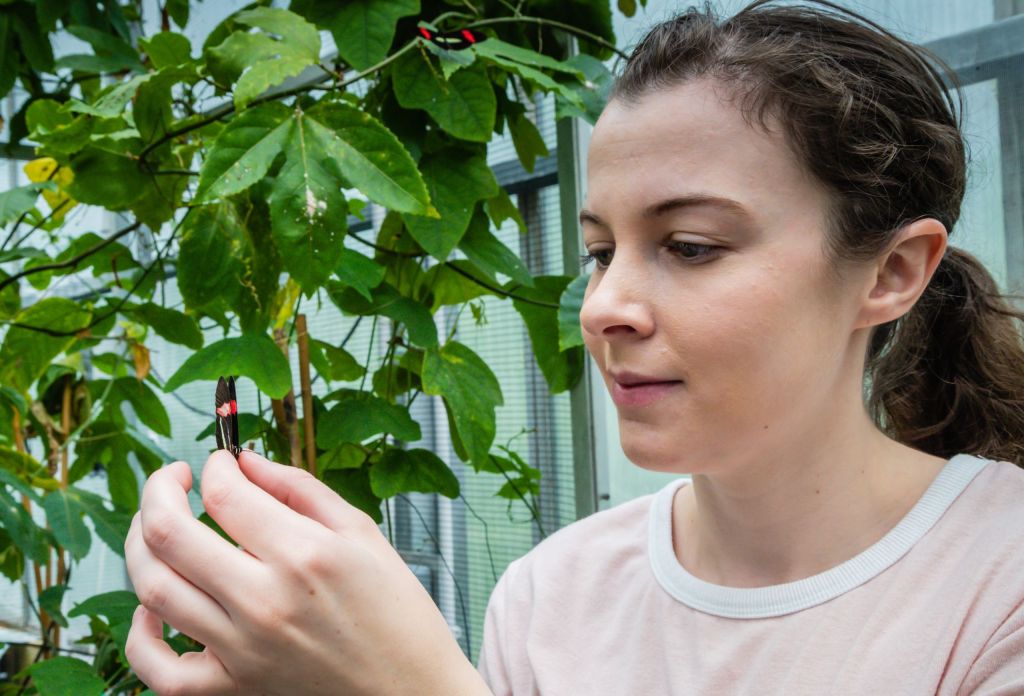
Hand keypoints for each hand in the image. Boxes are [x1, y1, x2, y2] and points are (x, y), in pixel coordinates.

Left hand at [124, 449, 490, 694]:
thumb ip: (299, 489)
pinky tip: (151, 607)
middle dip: (160, 489)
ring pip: (154, 588)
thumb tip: (245, 462)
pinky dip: (139, 635)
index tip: (222, 462)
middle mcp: (265, 601)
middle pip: (169, 533)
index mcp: (304, 554)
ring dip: (141, 544)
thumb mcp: (361, 533)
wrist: (412, 690)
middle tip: (174, 478)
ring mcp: (243, 649)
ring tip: (158, 526)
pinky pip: (159, 668)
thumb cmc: (396, 614)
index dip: (215, 465)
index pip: (224, 493)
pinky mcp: (233, 689)